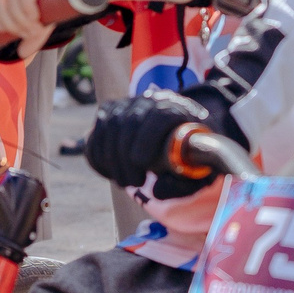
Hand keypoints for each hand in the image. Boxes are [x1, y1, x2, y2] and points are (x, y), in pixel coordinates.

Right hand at [85, 90, 224, 196]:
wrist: (181, 138)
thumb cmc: (192, 158)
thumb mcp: (198, 174)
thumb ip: (183, 184)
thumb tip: (156, 192)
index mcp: (180, 109)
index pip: (160, 114)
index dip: (148, 138)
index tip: (142, 164)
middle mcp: (151, 100)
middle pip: (130, 121)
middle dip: (126, 157)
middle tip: (135, 183)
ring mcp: (127, 104)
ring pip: (108, 127)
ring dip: (112, 161)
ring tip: (126, 182)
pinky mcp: (108, 114)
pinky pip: (95, 136)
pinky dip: (98, 158)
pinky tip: (111, 173)